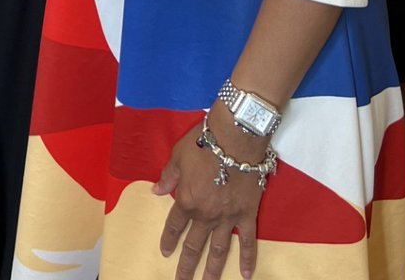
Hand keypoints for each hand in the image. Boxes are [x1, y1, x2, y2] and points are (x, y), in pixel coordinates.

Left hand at [153, 111, 263, 279]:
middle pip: (194, 244)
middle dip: (187, 265)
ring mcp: (227, 218)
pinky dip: (247, 259)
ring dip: (212, 269)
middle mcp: (206, 215)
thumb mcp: (177, 156)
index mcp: (187, 201)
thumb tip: (157, 191)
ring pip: (218, 249)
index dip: (169, 240)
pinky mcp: (247, 215)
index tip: (165, 253)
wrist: (235, 138)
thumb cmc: (203, 143)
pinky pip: (247, 241)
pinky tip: (246, 275)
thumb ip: (168, 176)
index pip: (174, 225)